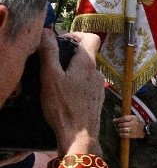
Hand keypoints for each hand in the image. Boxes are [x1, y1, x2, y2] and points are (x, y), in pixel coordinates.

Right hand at [39, 30, 103, 156]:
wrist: (80, 136)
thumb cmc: (63, 107)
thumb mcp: (50, 77)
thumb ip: (49, 53)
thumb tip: (47, 32)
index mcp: (87, 64)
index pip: (92, 37)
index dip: (77, 34)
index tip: (62, 41)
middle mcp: (97, 73)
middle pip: (87, 54)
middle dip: (70, 54)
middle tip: (52, 62)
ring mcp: (99, 87)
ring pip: (86, 70)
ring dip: (73, 70)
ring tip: (56, 80)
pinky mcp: (97, 99)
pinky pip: (87, 84)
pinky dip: (77, 84)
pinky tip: (65, 94)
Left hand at [114, 115, 144, 138]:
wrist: (144, 129)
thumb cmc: (137, 123)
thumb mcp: (133, 118)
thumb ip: (126, 118)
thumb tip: (116, 119)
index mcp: (134, 118)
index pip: (124, 118)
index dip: (118, 120)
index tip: (114, 120)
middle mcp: (133, 124)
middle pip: (123, 124)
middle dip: (119, 125)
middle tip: (117, 126)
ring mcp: (133, 130)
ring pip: (123, 130)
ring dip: (119, 130)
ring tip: (119, 129)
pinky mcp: (133, 135)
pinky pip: (125, 135)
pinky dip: (121, 134)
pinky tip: (120, 133)